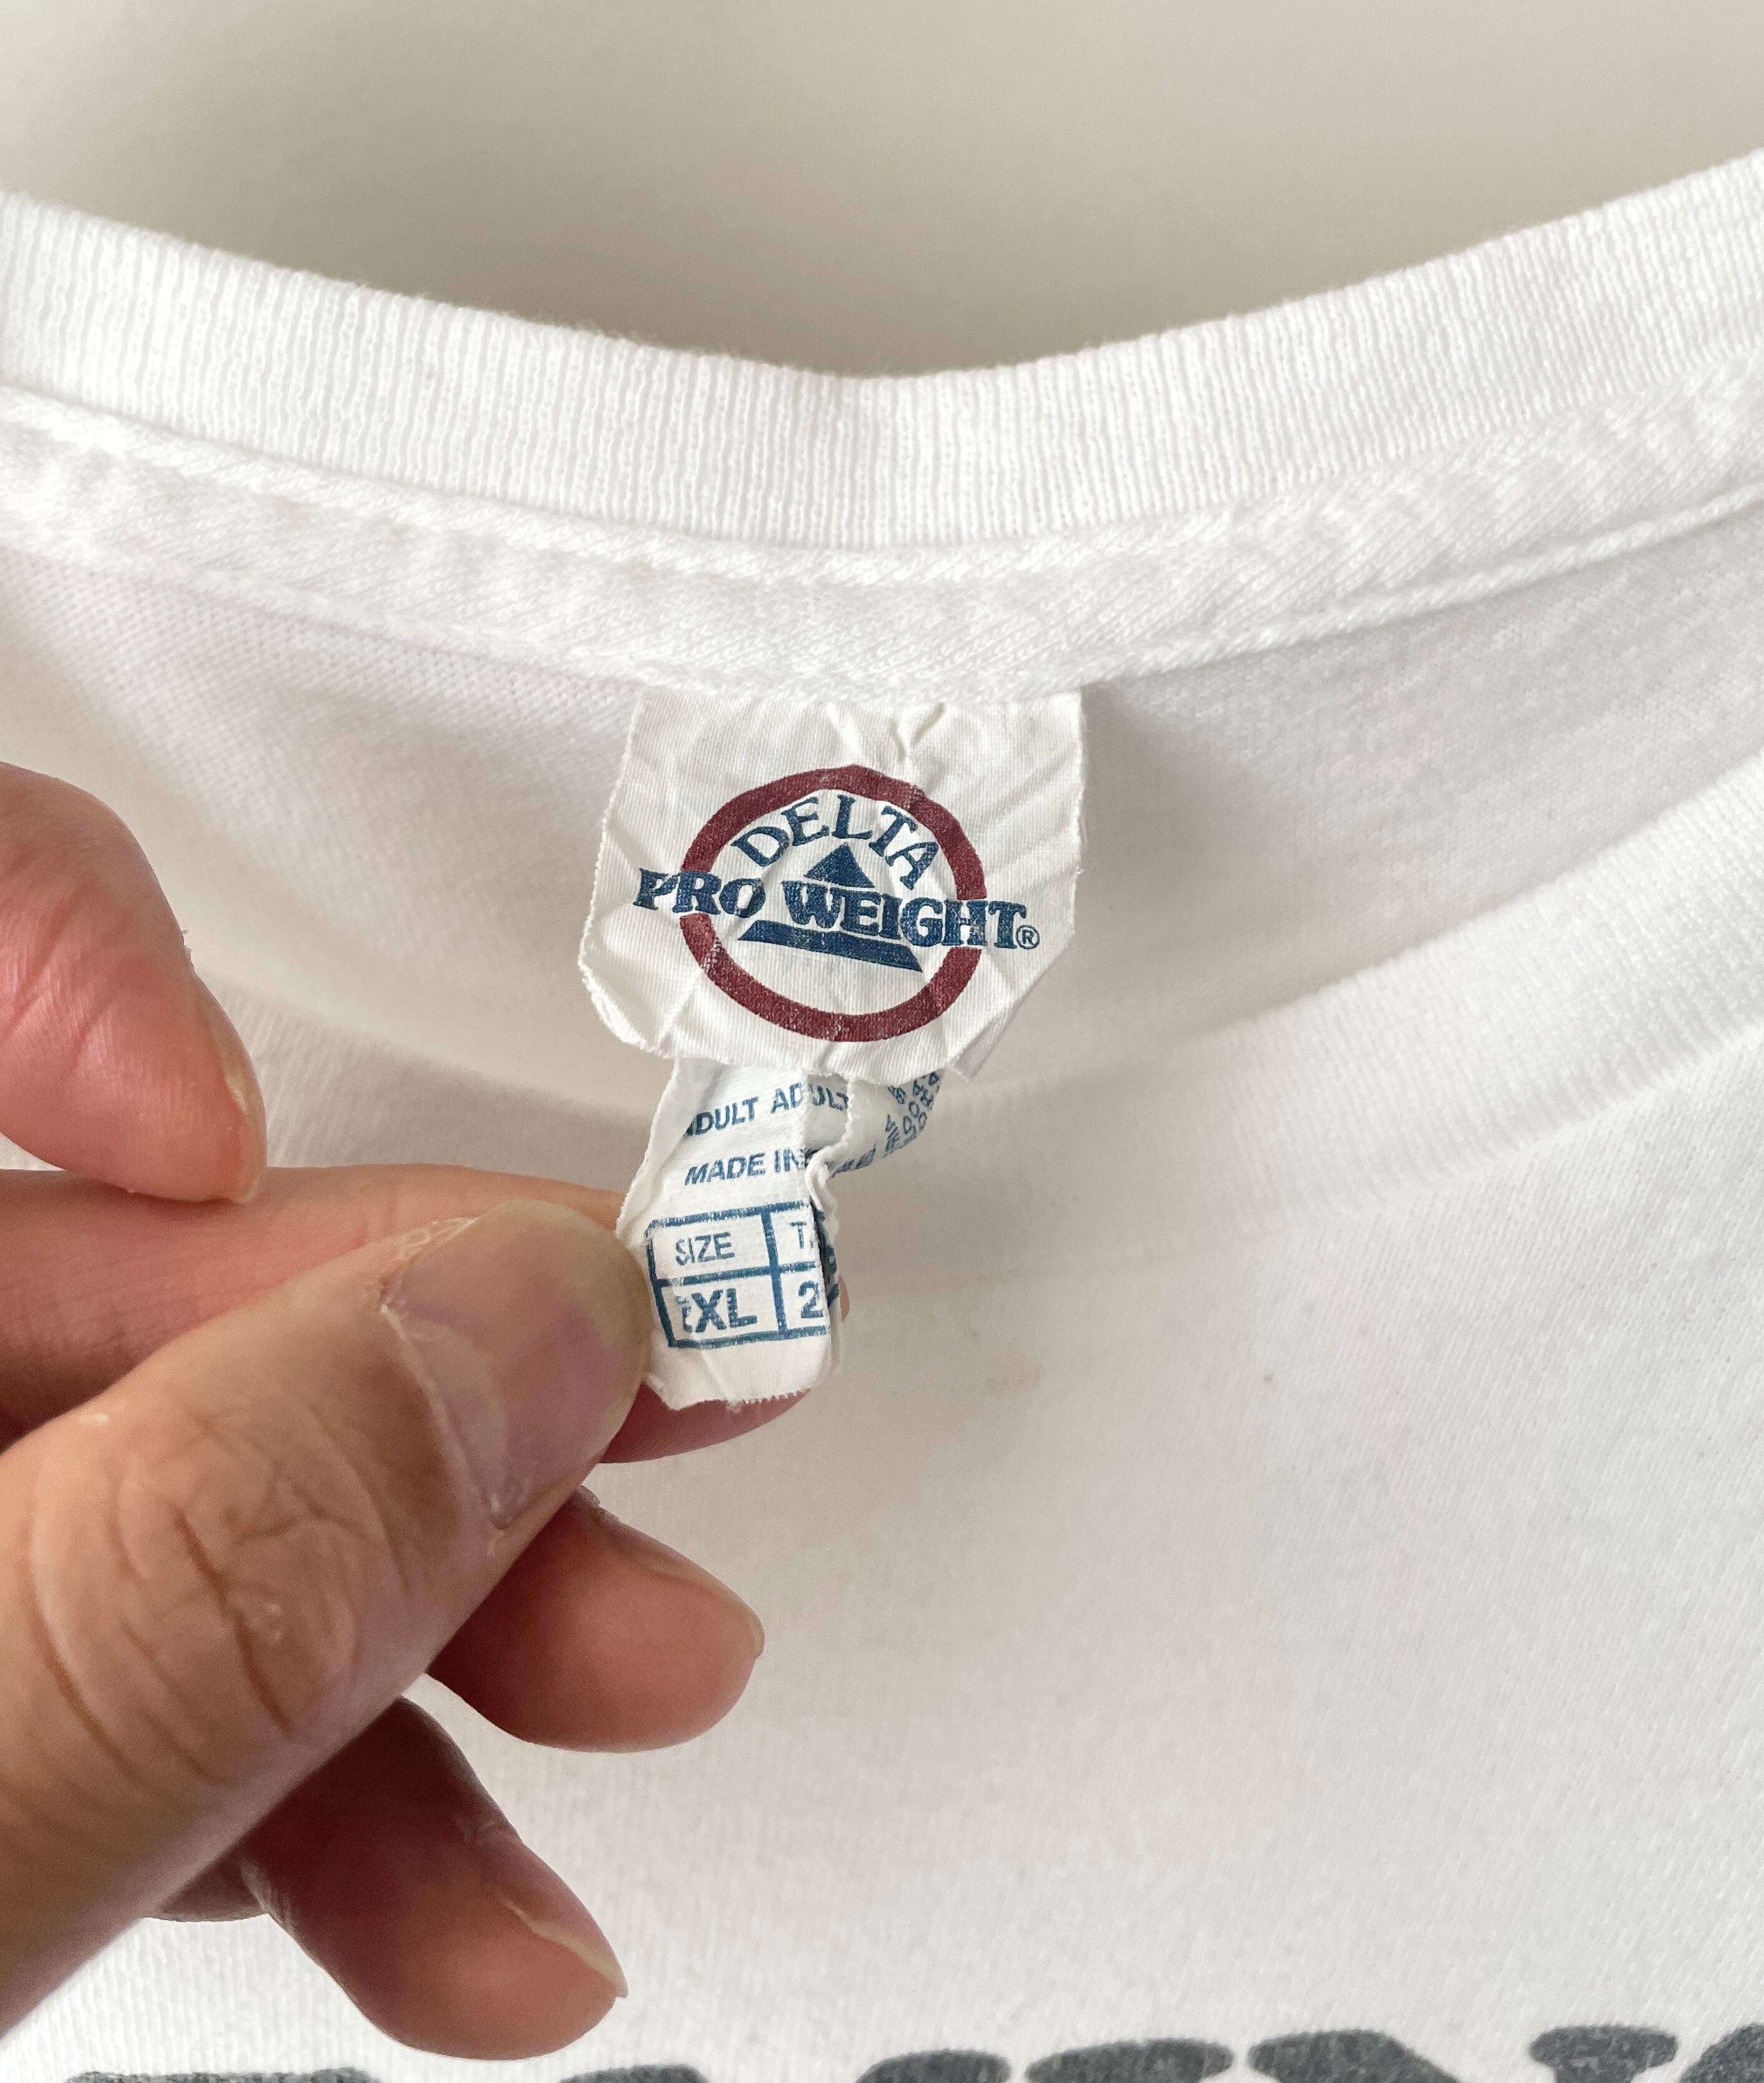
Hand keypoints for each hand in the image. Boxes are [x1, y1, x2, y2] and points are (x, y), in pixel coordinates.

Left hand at [0, 761, 794, 2056]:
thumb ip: (191, 1571)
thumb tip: (516, 1328)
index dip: (44, 950)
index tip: (219, 1132)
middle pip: (54, 1267)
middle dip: (384, 1366)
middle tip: (635, 1424)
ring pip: (111, 1490)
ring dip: (395, 1609)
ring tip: (604, 1713)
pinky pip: (89, 1665)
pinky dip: (283, 1767)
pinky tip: (435, 1885)